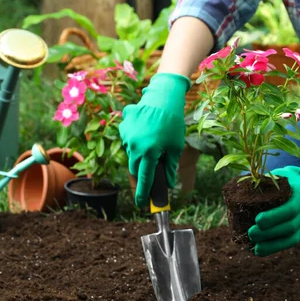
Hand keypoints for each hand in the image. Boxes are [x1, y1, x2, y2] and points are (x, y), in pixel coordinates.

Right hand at [119, 72, 190, 206]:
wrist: (163, 97)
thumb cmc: (173, 122)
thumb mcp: (175, 146)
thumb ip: (170, 166)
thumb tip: (167, 182)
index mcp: (149, 153)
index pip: (144, 179)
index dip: (143, 193)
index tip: (142, 203)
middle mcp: (134, 146)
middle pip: (135, 169)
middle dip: (142, 174)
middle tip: (150, 172)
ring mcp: (127, 136)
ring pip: (131, 154)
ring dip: (139, 155)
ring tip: (152, 144)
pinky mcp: (124, 126)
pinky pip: (128, 139)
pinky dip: (135, 140)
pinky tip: (146, 132)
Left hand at [248, 151, 299, 256]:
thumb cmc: (290, 180)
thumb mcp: (282, 175)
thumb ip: (267, 180)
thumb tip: (242, 185)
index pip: (291, 209)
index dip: (275, 216)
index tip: (258, 220)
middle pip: (290, 226)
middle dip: (269, 233)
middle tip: (251, 233)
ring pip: (291, 238)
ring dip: (272, 245)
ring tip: (254, 247)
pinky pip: (289, 243)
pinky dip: (274, 248)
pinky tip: (259, 250)